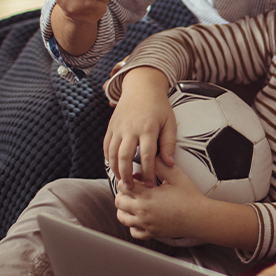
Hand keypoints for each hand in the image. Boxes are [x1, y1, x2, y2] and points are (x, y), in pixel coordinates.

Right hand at [104, 67, 176, 187]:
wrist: (141, 87)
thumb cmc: (159, 106)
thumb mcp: (169, 122)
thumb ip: (169, 143)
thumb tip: (169, 164)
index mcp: (147, 128)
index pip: (146, 155)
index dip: (148, 172)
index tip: (151, 184)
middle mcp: (130, 128)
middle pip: (124, 156)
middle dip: (126, 175)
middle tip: (131, 188)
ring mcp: (118, 128)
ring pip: (112, 153)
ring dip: (115, 170)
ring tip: (122, 182)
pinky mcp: (111, 127)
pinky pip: (106, 146)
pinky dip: (108, 158)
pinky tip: (114, 167)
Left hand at [114, 160, 206, 240]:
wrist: (199, 217)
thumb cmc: (190, 197)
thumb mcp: (176, 175)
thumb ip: (160, 165)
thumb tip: (150, 157)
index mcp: (147, 196)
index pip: (122, 186)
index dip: (127, 180)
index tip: (136, 178)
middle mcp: (143, 211)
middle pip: (119, 202)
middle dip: (123, 193)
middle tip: (134, 189)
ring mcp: (146, 224)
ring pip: (122, 218)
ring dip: (124, 209)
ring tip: (134, 203)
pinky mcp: (152, 233)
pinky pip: (134, 232)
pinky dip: (133, 225)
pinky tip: (141, 218)